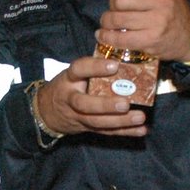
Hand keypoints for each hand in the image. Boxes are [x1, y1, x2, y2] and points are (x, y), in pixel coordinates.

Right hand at [32, 59, 149, 138]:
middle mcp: (70, 98)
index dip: (94, 67)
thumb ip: (92, 68)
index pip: (78, 70)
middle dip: (105, 105)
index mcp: (68, 79)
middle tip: (125, 103)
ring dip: (120, 121)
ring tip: (140, 117)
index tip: (114, 65)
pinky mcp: (87, 128)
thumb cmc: (66, 86)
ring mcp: (77, 116)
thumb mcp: (72, 74)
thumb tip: (123, 57)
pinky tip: (141, 130)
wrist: (47, 111)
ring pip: (96, 122)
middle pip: (84, 104)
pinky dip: (125, 132)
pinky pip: (106, 132)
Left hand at [94, 0, 189, 62]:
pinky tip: (105, 35)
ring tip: (109, 22)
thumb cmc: (169, 8)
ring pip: (117, 20)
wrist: (188, 36)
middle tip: (116, 8)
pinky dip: (108, 37)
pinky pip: (120, 39)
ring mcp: (157, 22)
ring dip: (107, 22)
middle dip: (112, 4)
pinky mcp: (151, 40)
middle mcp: (161, 1)